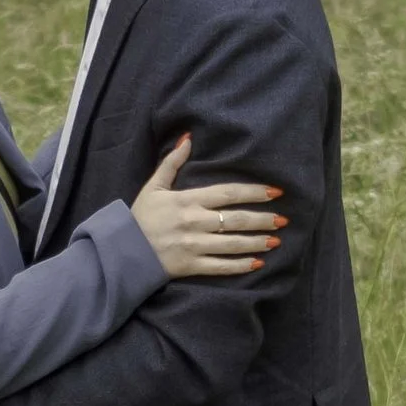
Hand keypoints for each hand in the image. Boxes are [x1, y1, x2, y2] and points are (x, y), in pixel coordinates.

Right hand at [130, 133, 286, 279]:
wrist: (122, 252)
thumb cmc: (139, 218)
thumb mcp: (153, 187)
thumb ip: (172, 163)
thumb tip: (188, 139)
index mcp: (188, 200)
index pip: (228, 193)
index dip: (254, 192)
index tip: (275, 192)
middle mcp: (195, 222)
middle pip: (236, 219)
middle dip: (262, 218)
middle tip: (283, 219)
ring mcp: (194, 245)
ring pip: (233, 243)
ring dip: (257, 241)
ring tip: (276, 239)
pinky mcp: (191, 266)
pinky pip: (221, 266)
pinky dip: (241, 266)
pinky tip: (258, 263)